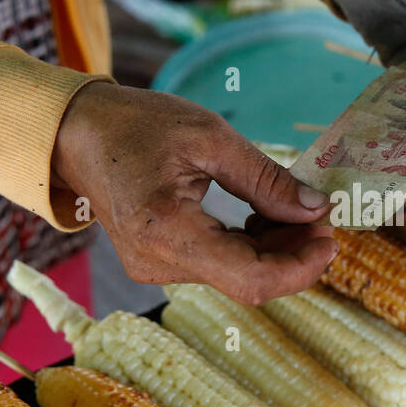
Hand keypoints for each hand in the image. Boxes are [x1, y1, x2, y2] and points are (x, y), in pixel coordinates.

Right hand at [52, 81, 336, 302]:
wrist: (75, 132)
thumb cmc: (137, 125)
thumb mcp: (210, 138)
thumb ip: (266, 179)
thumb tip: (316, 209)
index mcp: (168, 232)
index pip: (252, 279)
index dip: (301, 267)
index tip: (330, 236)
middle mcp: (158, 263)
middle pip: (249, 281)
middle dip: (295, 253)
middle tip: (322, 213)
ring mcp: (155, 268)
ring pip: (236, 275)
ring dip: (276, 249)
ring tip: (296, 208)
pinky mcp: (158, 262)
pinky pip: (218, 265)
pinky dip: (250, 246)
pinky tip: (265, 215)